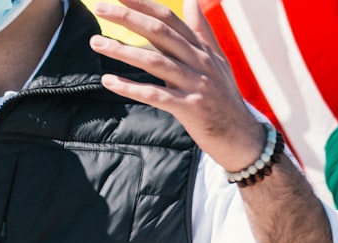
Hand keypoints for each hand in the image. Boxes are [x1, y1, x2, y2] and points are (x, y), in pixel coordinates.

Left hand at [86, 0, 267, 172]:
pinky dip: (130, 87)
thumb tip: (192, 0)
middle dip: (128, 18)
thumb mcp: (217, 60)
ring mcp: (194, 85)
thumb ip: (202, 31)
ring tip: (96, 42)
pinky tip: (108, 80)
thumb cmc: (223, 97)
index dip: (144, 5)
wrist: (241, 135)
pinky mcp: (189, 109)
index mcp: (202, 49)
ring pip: (155, 62)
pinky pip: (155, 95)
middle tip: (101, 7)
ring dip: (123, 50)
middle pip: (160, 33)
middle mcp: (199, 61)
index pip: (169, 19)